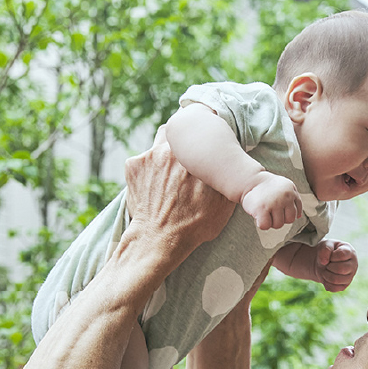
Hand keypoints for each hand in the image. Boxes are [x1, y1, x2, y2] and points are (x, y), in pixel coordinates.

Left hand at [125, 127, 234, 254]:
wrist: (160, 240)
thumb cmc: (194, 225)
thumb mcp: (224, 203)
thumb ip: (226, 177)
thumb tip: (234, 163)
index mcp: (198, 155)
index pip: (203, 128)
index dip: (205, 133)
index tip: (206, 138)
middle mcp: (173, 148)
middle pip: (180, 128)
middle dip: (184, 139)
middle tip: (187, 156)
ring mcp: (150, 155)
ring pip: (160, 139)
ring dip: (165, 149)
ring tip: (169, 170)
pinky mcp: (133, 166)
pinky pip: (142, 158)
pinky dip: (148, 168)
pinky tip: (153, 185)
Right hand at [240, 172, 302, 229]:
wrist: (250, 180)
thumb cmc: (268, 188)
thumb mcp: (285, 188)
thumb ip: (294, 199)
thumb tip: (298, 216)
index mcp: (292, 191)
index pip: (296, 213)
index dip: (286, 212)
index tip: (278, 205)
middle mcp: (285, 196)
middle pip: (289, 220)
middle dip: (280, 218)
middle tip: (271, 209)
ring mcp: (274, 203)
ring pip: (278, 225)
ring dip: (270, 221)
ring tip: (265, 211)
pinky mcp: (261, 209)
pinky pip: (265, 226)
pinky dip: (261, 224)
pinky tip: (258, 215)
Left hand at [314, 240, 357, 291]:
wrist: (323, 261)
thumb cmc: (327, 251)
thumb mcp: (326, 244)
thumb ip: (326, 248)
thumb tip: (324, 262)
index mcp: (350, 252)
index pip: (341, 255)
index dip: (332, 256)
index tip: (330, 255)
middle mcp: (353, 265)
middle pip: (340, 269)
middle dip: (328, 266)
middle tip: (326, 264)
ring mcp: (350, 276)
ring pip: (335, 280)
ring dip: (325, 275)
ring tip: (325, 270)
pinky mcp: (344, 286)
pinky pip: (333, 288)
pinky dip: (325, 283)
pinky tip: (326, 277)